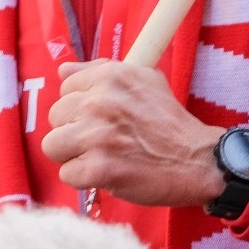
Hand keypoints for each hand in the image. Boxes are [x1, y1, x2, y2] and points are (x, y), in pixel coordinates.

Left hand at [42, 60, 225, 207]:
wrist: (196, 159)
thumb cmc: (170, 121)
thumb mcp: (145, 80)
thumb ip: (100, 71)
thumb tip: (63, 70)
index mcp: (112, 76)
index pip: (65, 90)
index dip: (82, 106)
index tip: (104, 116)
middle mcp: (101, 102)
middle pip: (55, 118)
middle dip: (75, 130)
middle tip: (105, 138)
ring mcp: (97, 136)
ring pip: (53, 146)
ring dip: (74, 154)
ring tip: (102, 155)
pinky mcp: (98, 168)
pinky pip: (66, 174)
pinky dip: (84, 178)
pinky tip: (108, 172)